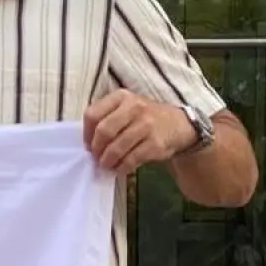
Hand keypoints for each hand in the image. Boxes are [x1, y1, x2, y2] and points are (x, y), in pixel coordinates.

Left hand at [82, 89, 196, 175]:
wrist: (179, 125)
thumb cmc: (144, 117)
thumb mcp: (126, 107)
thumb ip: (106, 117)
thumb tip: (88, 142)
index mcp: (121, 97)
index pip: (92, 114)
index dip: (86, 133)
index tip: (87, 144)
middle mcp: (134, 107)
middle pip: (104, 131)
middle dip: (96, 148)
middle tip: (95, 157)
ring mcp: (146, 125)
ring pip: (116, 147)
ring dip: (107, 160)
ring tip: (106, 165)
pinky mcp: (155, 143)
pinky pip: (131, 159)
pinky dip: (122, 167)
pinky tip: (119, 168)